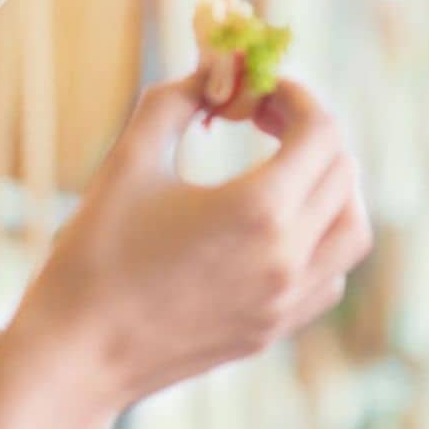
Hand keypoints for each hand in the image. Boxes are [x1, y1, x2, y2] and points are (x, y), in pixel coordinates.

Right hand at [12, 73, 370, 416]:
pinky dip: (322, 239)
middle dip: (310, 132)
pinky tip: (276, 226)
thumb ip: (175, 103)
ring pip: (352, 229)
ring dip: (331, 187)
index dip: (298, 96)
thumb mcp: (129, 161)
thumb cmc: (92, 254)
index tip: (262, 89)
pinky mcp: (275, 329)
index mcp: (259, 210)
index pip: (321, 132)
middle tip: (263, 118)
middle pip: (342, 173)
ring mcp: (287, 301)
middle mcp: (288, 258)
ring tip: (283, 168)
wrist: (76, 356)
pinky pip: (330, 275)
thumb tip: (210, 71)